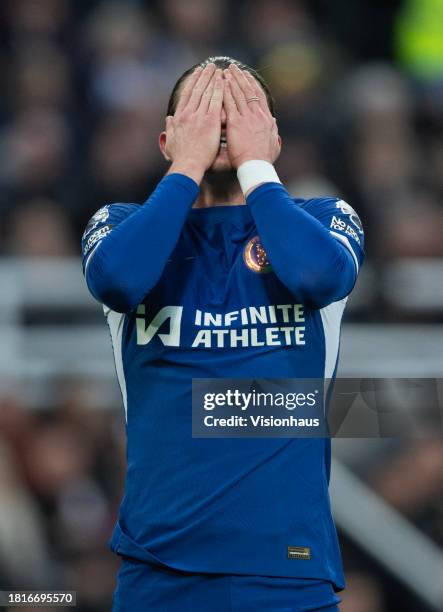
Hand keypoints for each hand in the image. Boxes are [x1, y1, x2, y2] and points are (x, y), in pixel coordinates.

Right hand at [165, 64, 223, 183]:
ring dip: (211, 78)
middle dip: (203, 76)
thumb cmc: (180, 158)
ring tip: (217, 69)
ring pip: (206, 92)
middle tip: (209, 66)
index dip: (192, 83)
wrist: (188, 165)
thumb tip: (168, 119)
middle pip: (196, 90)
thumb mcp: (170, 142)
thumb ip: (170, 129)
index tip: (196, 74)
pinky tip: (223, 80)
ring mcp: (198, 116)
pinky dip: (219, 89)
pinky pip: (215, 101)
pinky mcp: (209, 121)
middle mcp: (188, 114)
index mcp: (179, 118)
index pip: (186, 96)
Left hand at [223, 63, 279, 168]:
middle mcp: (258, 115)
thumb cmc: (264, 160)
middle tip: (233, 67)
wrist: (257, 167)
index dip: (252, 84)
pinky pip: (230, 103)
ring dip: (231, 81)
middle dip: (240, 77)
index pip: (259, 97)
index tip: (247, 75)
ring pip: (238, 94)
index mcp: (266, 120)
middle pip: (248, 91)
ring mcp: (247, 118)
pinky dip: (225, 92)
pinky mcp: (236, 123)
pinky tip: (219, 84)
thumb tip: (274, 122)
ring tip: (225, 71)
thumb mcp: (274, 144)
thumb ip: (273, 132)